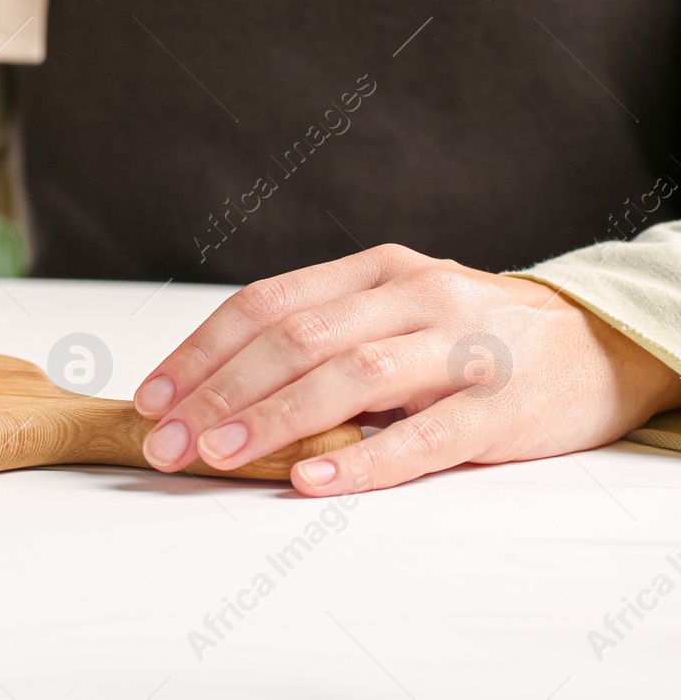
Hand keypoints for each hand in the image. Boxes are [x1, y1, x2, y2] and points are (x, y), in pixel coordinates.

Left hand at [133, 244, 680, 494]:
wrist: (596, 345)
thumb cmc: (467, 335)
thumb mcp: (393, 310)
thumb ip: (319, 333)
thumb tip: (211, 387)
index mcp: (373, 271)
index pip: (266, 304)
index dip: (202, 351)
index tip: (152, 397)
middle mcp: (414, 296)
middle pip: (297, 337)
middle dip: (219, 390)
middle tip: (166, 439)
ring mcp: (461, 348)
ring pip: (352, 375)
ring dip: (274, 416)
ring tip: (217, 453)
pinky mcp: (502, 408)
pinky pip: (425, 437)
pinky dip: (364, 458)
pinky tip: (311, 478)